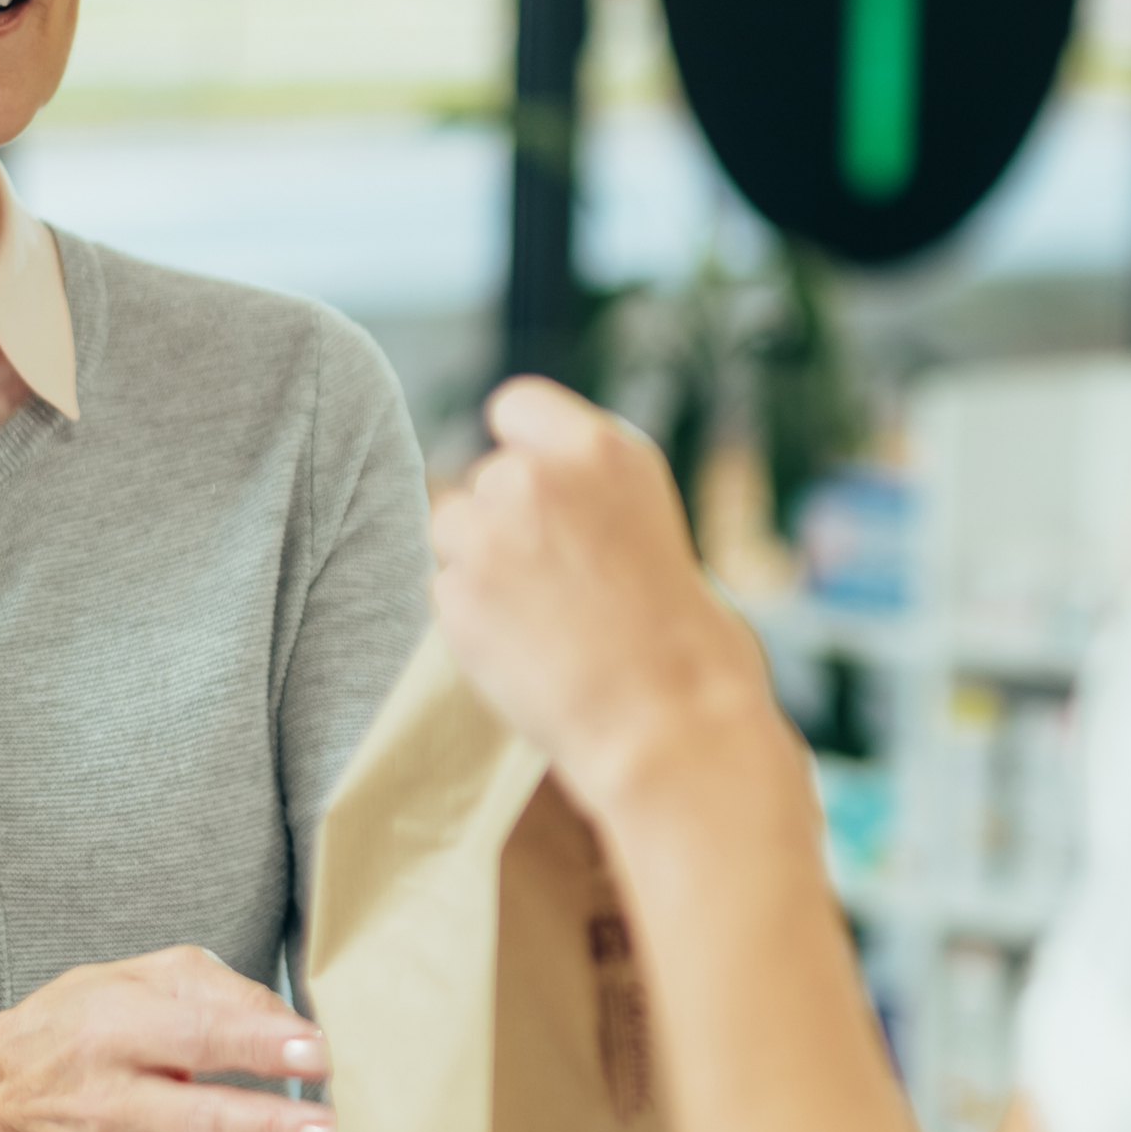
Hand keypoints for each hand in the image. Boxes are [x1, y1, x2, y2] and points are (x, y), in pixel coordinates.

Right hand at [0, 944, 362, 1131]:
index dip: (262, 1047)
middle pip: (208, 1125)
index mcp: (115, 1033)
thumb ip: (221, 990)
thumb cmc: (87, 1023)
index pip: (197, 1040)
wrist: (6, 1097)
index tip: (324, 1052)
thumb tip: (293, 1024)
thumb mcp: (142, 977)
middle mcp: (115, 1106)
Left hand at [428, 379, 787, 815]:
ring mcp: (489, 536)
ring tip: (541, 620)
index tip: (537, 491)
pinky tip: (525, 653)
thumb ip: (586, 493)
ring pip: (451, 530)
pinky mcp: (455, 596)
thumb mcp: (648, 525)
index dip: (519, 450)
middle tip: (553, 583)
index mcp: (601, 449)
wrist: (671, 726)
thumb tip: (535, 491)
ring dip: (478, 566)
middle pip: (482, 477)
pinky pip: (444, 593)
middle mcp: (537, 478)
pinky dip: (470, 621)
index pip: (514, 406)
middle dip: (503, 520)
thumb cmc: (686, 642)